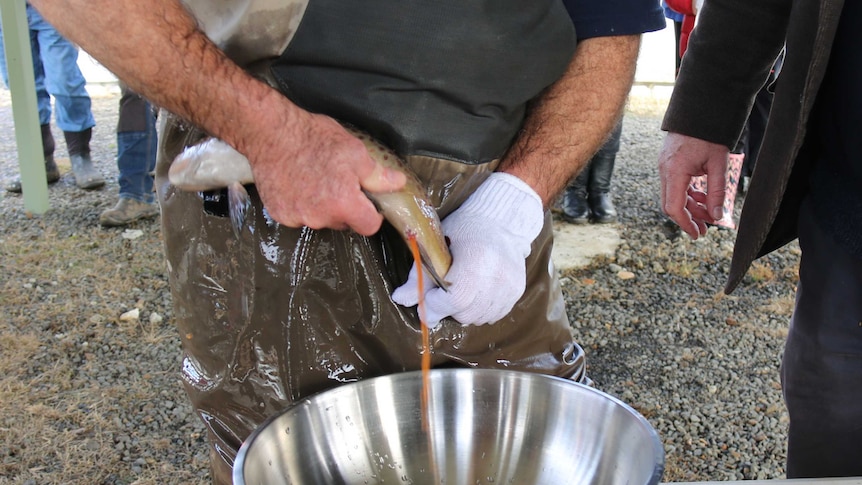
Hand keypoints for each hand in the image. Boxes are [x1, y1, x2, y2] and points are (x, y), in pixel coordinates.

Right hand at [246, 111, 405, 235]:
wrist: (271, 132)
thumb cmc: (312, 138)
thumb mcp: (354, 152)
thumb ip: (377, 175)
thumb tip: (397, 183)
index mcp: (343, 203)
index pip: (369, 226)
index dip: (372, 214)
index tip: (368, 202)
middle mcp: (319, 217)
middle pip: (343, 223)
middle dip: (345, 206)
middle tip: (338, 181)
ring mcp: (297, 218)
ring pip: (320, 219)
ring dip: (322, 206)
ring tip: (315, 179)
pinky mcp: (280, 214)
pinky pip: (298, 216)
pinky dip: (300, 204)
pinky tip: (298, 183)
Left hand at [392, 173, 543, 326]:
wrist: (499, 220)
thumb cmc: (463, 230)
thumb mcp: (437, 247)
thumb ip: (419, 276)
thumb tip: (400, 299)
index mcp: (476, 261)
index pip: (454, 299)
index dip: (434, 306)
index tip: (425, 304)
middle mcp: (498, 276)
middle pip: (465, 313)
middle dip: (446, 308)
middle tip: (441, 294)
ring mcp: (510, 286)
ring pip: (478, 318)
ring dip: (463, 311)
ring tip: (459, 291)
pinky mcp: (517, 292)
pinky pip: (493, 315)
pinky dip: (479, 311)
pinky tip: (474, 294)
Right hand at [658, 132, 729, 238]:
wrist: (699, 109)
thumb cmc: (709, 133)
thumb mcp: (719, 163)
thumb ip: (718, 191)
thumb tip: (717, 216)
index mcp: (675, 171)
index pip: (674, 207)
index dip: (686, 224)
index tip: (698, 234)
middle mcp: (665, 171)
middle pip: (670, 205)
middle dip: (688, 218)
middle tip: (706, 228)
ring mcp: (664, 166)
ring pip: (672, 196)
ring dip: (689, 207)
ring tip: (708, 213)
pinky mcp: (668, 163)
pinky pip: (674, 185)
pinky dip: (687, 195)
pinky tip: (702, 197)